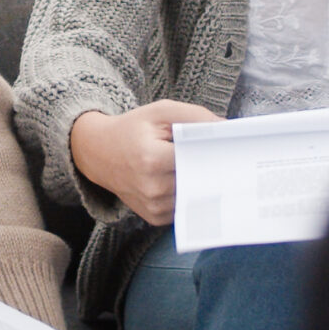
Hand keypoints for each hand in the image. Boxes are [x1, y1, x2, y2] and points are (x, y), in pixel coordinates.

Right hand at [69, 101, 218, 224]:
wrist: (98, 153)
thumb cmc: (133, 129)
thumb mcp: (161, 112)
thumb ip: (195, 117)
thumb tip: (227, 129)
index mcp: (152, 159)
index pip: (197, 158)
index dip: (215, 151)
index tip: (229, 148)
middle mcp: (153, 188)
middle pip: (199, 179)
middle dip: (212, 169)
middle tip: (225, 159)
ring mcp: (153, 206)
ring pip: (194, 195)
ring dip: (200, 183)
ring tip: (202, 168)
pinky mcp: (154, 217)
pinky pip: (183, 207)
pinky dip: (188, 194)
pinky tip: (185, 181)